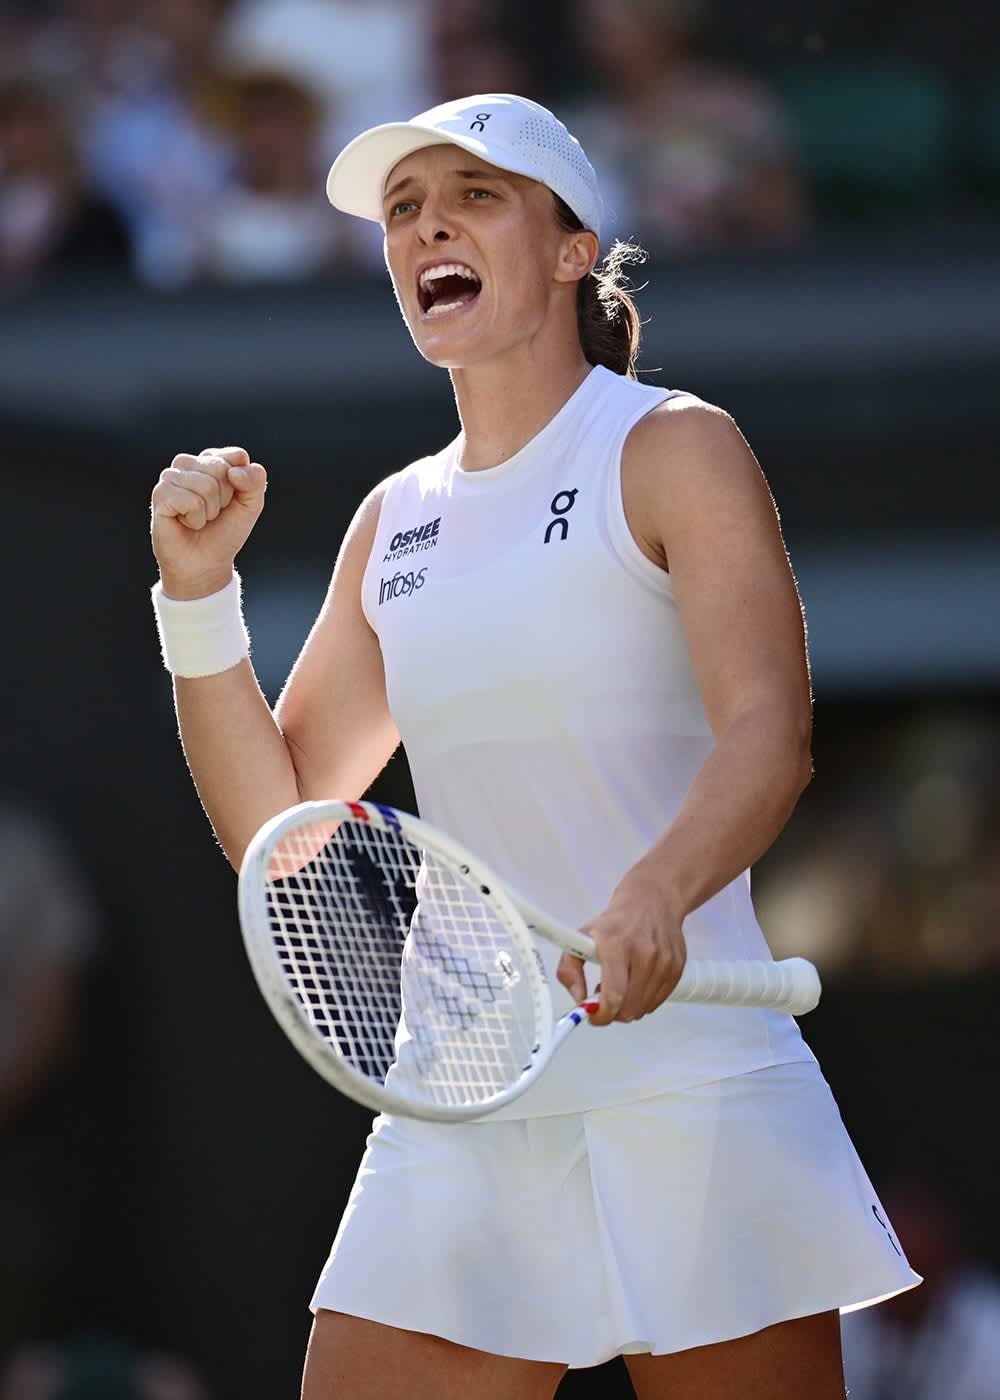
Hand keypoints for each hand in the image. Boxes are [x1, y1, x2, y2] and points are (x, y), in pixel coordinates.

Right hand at [151, 446, 266, 597]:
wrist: (205, 563)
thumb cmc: (225, 532)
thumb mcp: (251, 505)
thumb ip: (255, 481)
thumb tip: (233, 472)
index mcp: (210, 460)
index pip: (237, 456)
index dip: (242, 485)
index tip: (229, 502)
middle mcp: (187, 463)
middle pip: (222, 469)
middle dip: (224, 499)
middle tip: (212, 514)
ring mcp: (170, 477)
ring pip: (206, 485)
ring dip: (209, 511)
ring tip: (198, 519)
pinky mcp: (159, 494)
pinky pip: (191, 501)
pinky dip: (196, 519)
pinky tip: (185, 522)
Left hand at [556, 872, 686, 1026]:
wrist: (652, 901)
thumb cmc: (616, 921)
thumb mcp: (580, 937)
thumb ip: (569, 969)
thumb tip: (578, 998)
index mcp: (616, 945)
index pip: (614, 994)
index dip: (602, 1014)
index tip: (594, 1016)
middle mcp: (644, 953)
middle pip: (629, 1007)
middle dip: (612, 1013)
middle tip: (604, 1002)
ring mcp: (664, 961)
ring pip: (643, 1008)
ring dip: (628, 1006)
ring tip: (620, 986)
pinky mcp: (677, 967)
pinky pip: (658, 1002)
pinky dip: (643, 1000)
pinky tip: (635, 983)